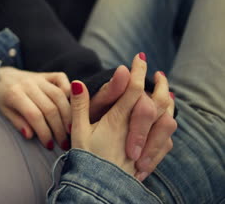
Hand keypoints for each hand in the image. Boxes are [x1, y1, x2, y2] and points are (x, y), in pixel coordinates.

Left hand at [0, 67, 70, 149]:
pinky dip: (69, 91)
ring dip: (68, 115)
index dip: (44, 132)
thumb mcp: (4, 112)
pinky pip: (62, 79)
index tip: (50, 146)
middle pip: (50, 107)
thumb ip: (17, 122)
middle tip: (64, 143)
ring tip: (71, 131)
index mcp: (15, 94)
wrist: (0, 77)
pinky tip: (71, 106)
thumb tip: (30, 136)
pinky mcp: (46, 74)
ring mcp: (38, 77)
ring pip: (59, 95)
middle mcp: (29, 84)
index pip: (34, 115)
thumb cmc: (2, 98)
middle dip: (59, 128)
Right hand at [88, 58, 176, 180]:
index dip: (136, 71)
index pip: (133, 89)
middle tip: (157, 72)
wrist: (98, 188)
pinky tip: (167, 121)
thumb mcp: (77, 131)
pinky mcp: (148, 157)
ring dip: (168, 102)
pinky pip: (167, 139)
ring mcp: (145, 144)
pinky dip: (169, 125)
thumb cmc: (86, 159)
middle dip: (159, 84)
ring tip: (166, 92)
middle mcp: (135, 130)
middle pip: (155, 101)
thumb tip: (78, 83)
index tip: (138, 58)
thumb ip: (79, 106)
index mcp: (117, 120)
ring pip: (166, 118)